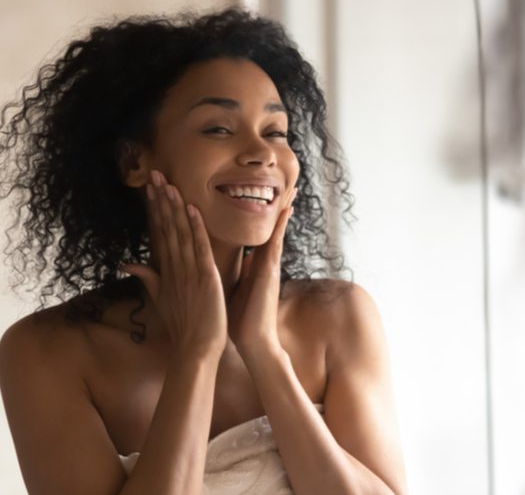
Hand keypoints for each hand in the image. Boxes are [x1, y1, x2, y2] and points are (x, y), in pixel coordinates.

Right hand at [121, 170, 227, 358]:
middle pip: (165, 227)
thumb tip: (127, 263)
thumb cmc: (182, 326)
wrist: (195, 350)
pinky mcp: (205, 278)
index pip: (158, 233)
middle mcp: (174, 268)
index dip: (154, 209)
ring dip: (174, 207)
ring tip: (168, 184)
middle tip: (155, 174)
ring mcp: (188, 272)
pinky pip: (199, 248)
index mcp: (165, 271)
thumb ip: (147, 278)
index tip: (150, 187)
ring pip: (179, 233)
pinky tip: (191, 209)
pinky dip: (195, 228)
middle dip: (160, 200)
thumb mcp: (160, 299)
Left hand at [228, 187, 296, 355]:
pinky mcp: (270, 272)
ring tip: (292, 188)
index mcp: (253, 265)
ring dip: (284, 209)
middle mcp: (264, 262)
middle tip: (288, 182)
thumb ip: (234, 272)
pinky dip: (280, 226)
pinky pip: (276, 243)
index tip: (263, 194)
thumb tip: (231, 260)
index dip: (261, 214)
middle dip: (279, 206)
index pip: (258, 233)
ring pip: (277, 230)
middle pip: (272, 227)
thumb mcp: (232, 288)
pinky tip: (286, 210)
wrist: (251, 341)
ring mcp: (270, 266)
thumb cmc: (240, 319)